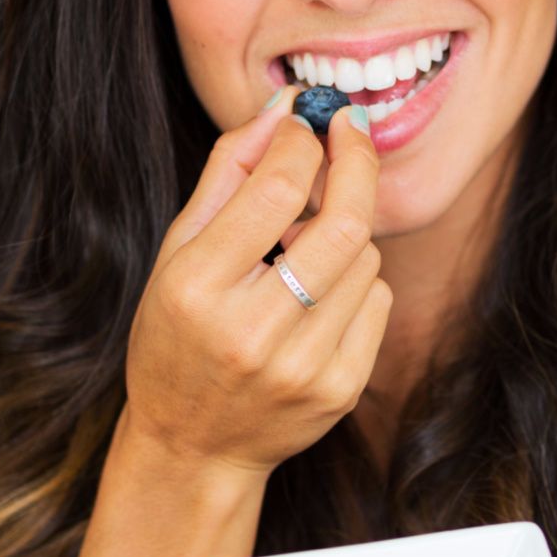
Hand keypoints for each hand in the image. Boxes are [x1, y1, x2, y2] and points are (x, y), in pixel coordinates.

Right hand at [122, 88, 389, 476]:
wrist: (193, 446)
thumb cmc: (178, 335)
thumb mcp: (178, 250)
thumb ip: (227, 172)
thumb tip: (284, 109)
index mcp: (199, 288)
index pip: (276, 189)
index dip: (304, 141)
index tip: (313, 119)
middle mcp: (253, 332)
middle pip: (345, 222)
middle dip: (358, 160)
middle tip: (352, 128)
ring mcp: (304, 367)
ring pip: (366, 257)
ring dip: (345, 232)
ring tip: (301, 250)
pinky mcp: (341, 389)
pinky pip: (378, 299)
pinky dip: (357, 280)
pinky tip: (318, 297)